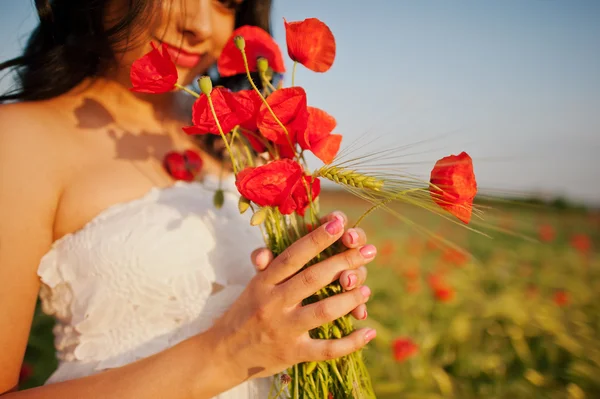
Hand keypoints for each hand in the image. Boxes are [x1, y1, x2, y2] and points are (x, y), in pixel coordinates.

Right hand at [209, 212, 376, 379]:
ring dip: (350, 298)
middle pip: (313, 278)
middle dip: (344, 262)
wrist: (224, 354)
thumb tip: (265, 252)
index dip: (317, 238)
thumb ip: (265, 264)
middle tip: (368, 251)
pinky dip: (352, 342)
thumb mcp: (253, 285)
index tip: (339, 223)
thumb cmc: (245, 312)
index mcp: (264, 281)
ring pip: (324, 311)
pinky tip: (369, 331)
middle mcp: (273, 302)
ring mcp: (284, 329)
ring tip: (366, 288)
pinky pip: (327, 349)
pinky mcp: (293, 354)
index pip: (293, 255)